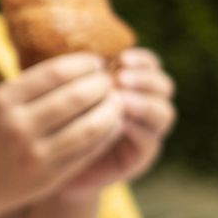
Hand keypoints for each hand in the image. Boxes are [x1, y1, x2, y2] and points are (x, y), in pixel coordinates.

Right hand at [0, 52, 125, 217]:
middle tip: (110, 81)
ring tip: (117, 102)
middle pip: (76, 97)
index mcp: (2, 102)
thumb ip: (27, 89)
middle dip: (101, 85)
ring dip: (111, 110)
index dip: (83, 64)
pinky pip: (87, 152)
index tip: (96, 61)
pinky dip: (106, 136)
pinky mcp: (47, 178)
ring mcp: (34, 154)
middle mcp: (18, 126)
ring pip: (89, 126)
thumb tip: (75, 67)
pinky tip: (112, 126)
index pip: (55, 73)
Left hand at [57, 48, 175, 198]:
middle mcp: (146, 107)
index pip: (150, 65)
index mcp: (132, 86)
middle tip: (120, 77)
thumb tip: (80, 48)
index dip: (141, 60)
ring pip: (164, 112)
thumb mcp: (66, 94)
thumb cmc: (56, 124)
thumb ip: (78, 74)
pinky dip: (137, 129)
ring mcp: (147, 133)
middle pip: (164, 86)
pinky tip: (119, 121)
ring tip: (120, 98)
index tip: (120, 57)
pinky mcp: (141, 157)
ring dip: (144, 102)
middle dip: (145, 79)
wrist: (53, 169)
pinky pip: (150, 141)